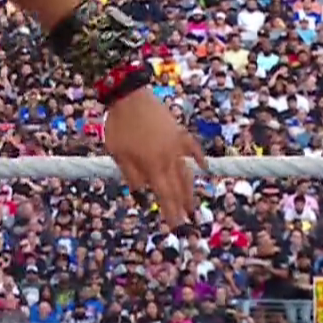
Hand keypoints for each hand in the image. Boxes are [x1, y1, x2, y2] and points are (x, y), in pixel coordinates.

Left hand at [103, 89, 205, 225]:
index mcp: (153, 166)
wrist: (130, 96)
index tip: (176, 226)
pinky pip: (192, 148)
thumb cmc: (119, 126)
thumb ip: (131, 175)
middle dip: (182, 206)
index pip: (164, 195)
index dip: (170, 212)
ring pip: (187, 172)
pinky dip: (199, 158)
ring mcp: (176, 145)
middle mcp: (168, 158)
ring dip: (190, 190)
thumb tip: (142, 192)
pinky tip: (204, 168)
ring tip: (192, 205)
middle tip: (187, 221)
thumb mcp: (118, 154)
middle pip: (178, 187)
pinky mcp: (178, 132)